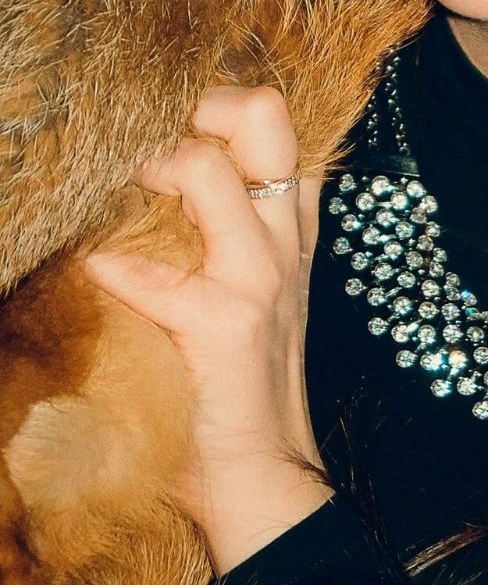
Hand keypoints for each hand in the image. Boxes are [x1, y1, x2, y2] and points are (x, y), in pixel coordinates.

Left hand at [82, 86, 332, 574]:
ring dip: (154, 176)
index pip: (273, 121)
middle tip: (164, 161)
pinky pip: (149, 270)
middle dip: (201, 110)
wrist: (262, 474)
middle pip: (264, 113)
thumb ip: (217, 234)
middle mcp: (285, 237)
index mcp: (290, 225)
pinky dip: (112, 269)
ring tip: (135, 213)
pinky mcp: (223, 323)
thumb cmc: (235, 383)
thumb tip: (146, 184)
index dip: (219, 110)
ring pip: (208, 167)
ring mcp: (260, 275)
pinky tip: (100, 278)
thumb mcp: (245, 290)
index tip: (179, 146)